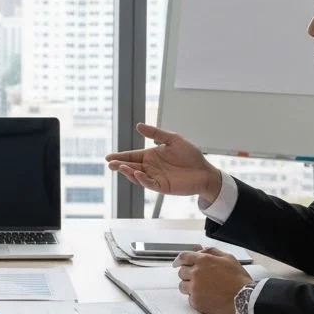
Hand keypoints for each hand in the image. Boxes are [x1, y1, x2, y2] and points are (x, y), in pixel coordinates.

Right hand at [106, 123, 221, 202]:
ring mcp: (156, 177)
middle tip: (110, 164)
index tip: (108, 157)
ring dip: (128, 172)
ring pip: (137, 176)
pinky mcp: (162, 187)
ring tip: (121, 167)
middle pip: (131, 166)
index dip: (120, 156)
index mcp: (151, 156)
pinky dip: (142, 179)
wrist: (205, 170)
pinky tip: (137, 173)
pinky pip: (149, 184)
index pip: (132, 156)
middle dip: (119, 165)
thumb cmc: (191, 155)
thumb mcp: (173, 139)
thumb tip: (138, 125)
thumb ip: (156, 134)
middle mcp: (151, 167)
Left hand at [176, 247, 253, 313]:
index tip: (177, 263)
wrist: (245, 298)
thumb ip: (212, 251)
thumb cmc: (239, 279)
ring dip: (189, 286)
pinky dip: (195, 298)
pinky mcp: (196, 302)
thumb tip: (201, 249)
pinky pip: (189, 299)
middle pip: (181, 272)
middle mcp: (196, 273)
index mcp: (203, 261)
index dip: (178, 260)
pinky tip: (206, 297)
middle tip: (197, 278)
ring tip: (202, 289)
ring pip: (183, 286)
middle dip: (187, 274)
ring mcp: (195, 288)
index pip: (183, 257)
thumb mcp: (228, 258)